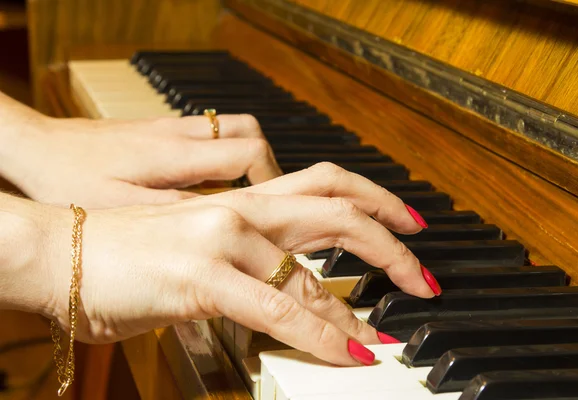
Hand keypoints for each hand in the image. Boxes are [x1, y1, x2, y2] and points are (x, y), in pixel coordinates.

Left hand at [0, 113, 281, 207]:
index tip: (278, 204)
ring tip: (242, 189)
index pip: (249, 152)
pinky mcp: (156, 131)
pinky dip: (218, 154)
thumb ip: (173, 213)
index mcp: (176, 154)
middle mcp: (178, 134)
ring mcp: (168, 129)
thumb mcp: (120, 208)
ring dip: (244, 155)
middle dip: (267, 163)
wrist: (35, 148)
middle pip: (248, 130)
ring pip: (228, 127)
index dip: (273, 177)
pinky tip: (205, 181)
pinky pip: (204, 133)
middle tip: (266, 195)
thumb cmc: (68, 179)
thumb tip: (221, 223)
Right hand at [44, 164, 435, 366]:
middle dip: (390, 239)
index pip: (325, 186)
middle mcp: (240, 211)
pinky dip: (323, 334)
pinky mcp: (204, 278)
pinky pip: (281, 311)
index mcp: (241, 202)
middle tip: (420, 270)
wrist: (59, 252)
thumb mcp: (197, 244)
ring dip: (359, 303)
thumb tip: (291, 291)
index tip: (406, 225)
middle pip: (337, 208)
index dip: (374, 201)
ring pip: (313, 269)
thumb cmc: (124, 252)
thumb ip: (247, 261)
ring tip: (388, 327)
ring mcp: (223, 241)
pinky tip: (349, 351)